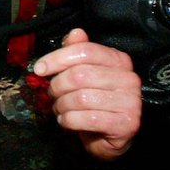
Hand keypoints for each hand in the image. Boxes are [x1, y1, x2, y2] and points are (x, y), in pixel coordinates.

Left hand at [32, 28, 141, 160]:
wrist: (108, 137)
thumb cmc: (94, 101)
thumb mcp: (84, 72)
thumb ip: (77, 51)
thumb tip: (75, 33)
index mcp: (119, 60)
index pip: (85, 51)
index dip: (57, 58)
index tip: (39, 69)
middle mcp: (129, 79)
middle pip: (80, 75)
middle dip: (58, 86)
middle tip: (52, 94)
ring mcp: (130, 102)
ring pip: (81, 98)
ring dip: (62, 105)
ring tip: (60, 109)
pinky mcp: (126, 124)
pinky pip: (88, 118)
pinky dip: (69, 120)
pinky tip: (66, 121)